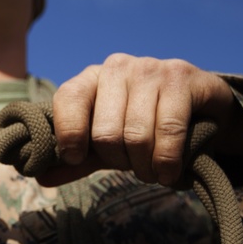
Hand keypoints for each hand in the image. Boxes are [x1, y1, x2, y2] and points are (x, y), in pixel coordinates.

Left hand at [43, 54, 235, 185]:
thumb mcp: (107, 146)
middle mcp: (118, 67)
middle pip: (105, 132)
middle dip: (119, 161)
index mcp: (92, 78)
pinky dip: (167, 161)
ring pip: (136, 135)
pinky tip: (170, 172)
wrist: (202, 110)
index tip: (77, 157)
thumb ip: (77, 159)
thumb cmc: (146, 127)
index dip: (69, 134)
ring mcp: (151, 68)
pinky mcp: (183, 77)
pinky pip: (168, 130)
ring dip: (145, 167)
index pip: (67, 98)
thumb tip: (40, 176)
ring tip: (153, 171)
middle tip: (132, 167)